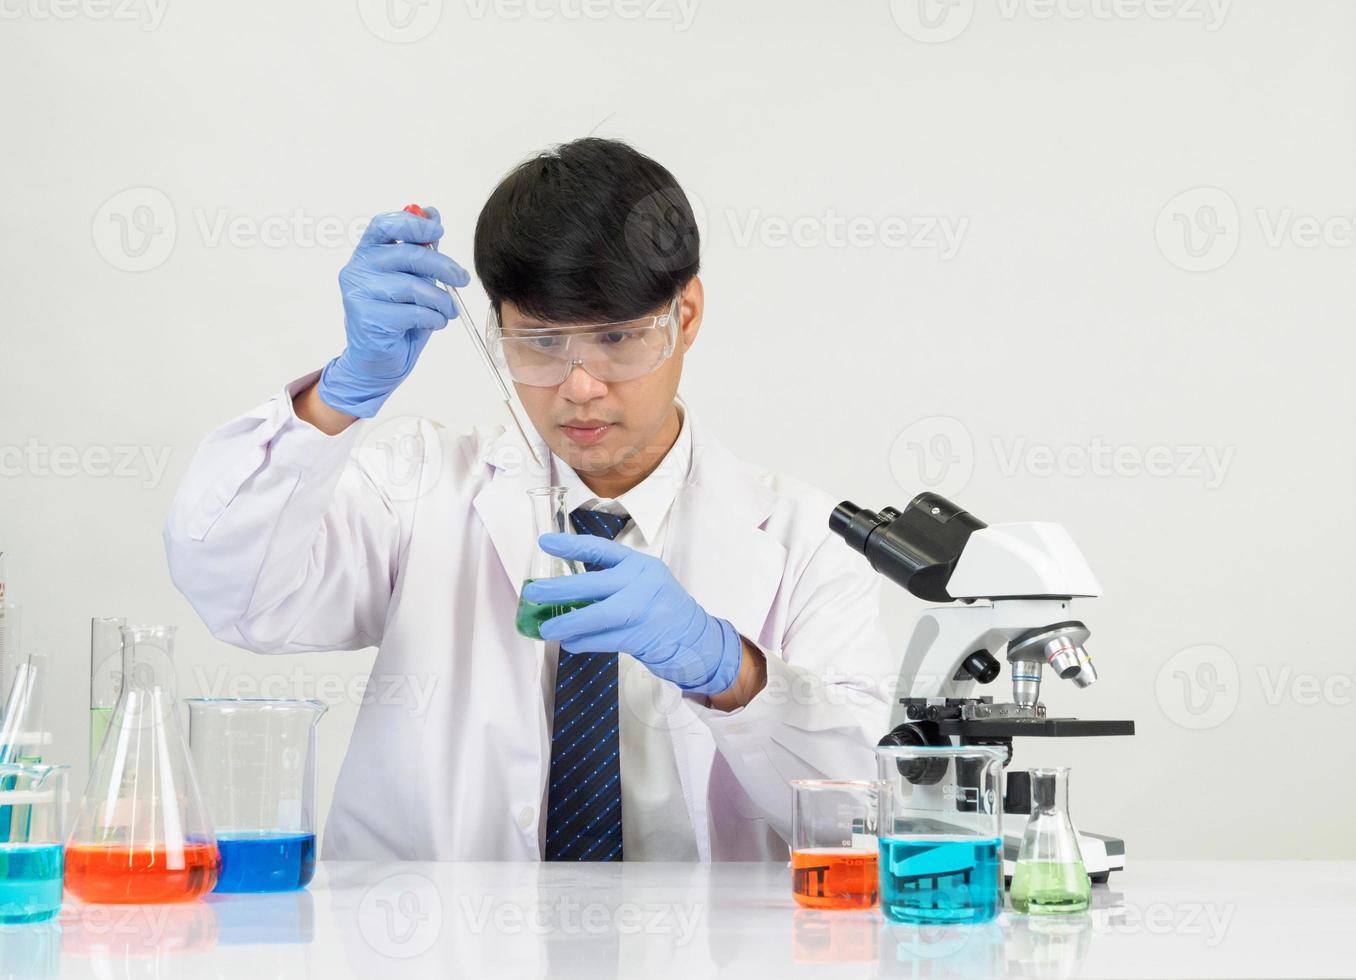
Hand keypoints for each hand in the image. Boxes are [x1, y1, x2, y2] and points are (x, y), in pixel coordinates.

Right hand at [316, 207, 469, 417]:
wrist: (379, 360)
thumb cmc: (398, 317)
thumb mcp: (413, 279)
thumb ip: (420, 249)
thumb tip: (432, 213)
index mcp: (367, 253)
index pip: (384, 225)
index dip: (413, 224)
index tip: (438, 232)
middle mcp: (357, 269)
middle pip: (407, 254)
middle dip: (443, 266)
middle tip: (462, 279)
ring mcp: (359, 293)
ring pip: (413, 286)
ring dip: (441, 300)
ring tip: (448, 311)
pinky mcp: (367, 318)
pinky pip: (412, 312)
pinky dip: (433, 318)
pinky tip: (435, 322)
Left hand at [523, 533, 743, 695]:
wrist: (695, 637)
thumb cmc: (661, 608)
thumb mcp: (644, 582)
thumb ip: (613, 581)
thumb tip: (566, 589)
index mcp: (640, 564)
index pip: (601, 550)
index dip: (571, 546)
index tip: (545, 543)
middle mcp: (643, 583)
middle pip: (593, 584)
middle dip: (559, 589)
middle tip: (534, 593)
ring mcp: (644, 610)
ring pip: (597, 616)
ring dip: (568, 623)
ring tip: (546, 628)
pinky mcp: (642, 636)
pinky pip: (604, 639)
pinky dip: (583, 641)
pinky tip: (569, 642)